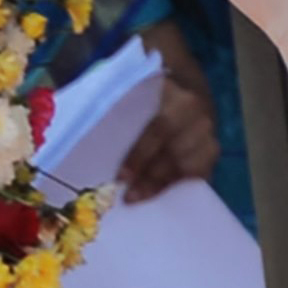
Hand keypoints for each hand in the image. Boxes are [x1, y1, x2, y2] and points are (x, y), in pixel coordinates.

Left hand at [117, 39, 219, 202]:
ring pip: (187, 165)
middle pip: (174, 150)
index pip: (159, 127)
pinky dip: (177, 187)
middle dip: (149, 175)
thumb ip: (109, 102)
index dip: (141, 154)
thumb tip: (75, 120)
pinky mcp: (212, 150)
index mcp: (173, 93)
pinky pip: (198, 174)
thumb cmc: (143, 95)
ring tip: (137, 198)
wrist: (180, 91)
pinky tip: (159, 197)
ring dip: (161, 184)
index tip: (122, 176)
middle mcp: (195, 112)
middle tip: (127, 195)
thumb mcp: (129, 89)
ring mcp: (208, 132)